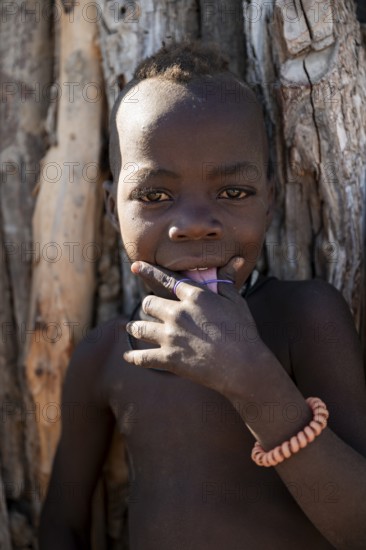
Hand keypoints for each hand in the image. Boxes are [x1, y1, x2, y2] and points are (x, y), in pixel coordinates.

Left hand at [123, 257, 269, 397]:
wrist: (243, 366)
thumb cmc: (243, 332)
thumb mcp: (236, 302)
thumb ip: (227, 281)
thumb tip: (236, 260)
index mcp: (194, 297)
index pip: (167, 279)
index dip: (149, 271)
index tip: (136, 266)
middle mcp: (178, 313)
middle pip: (149, 303)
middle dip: (148, 305)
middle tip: (148, 308)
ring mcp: (171, 336)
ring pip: (139, 327)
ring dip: (134, 327)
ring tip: (131, 327)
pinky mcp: (168, 359)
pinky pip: (142, 357)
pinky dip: (133, 357)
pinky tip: (128, 356)